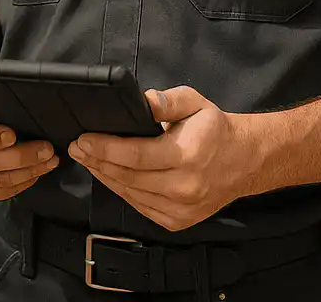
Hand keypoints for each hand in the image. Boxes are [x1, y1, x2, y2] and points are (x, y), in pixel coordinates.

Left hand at [68, 85, 262, 232]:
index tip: (83, 139)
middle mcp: (184, 187)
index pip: (136, 155)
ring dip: (105, 176)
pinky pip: (140, 206)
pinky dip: (122, 190)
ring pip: (130, 194)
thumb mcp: (195, 102)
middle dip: (97, 161)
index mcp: (188, 156)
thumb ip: (168, 100)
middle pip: (128, 176)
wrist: (243, 161)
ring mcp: (181, 209)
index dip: (105, 147)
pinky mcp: (177, 221)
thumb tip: (144, 100)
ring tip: (88, 159)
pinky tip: (110, 175)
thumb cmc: (214, 130)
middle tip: (77, 147)